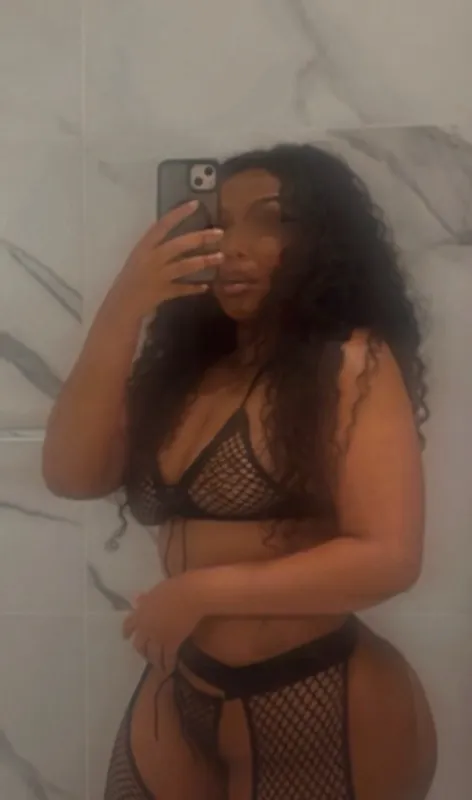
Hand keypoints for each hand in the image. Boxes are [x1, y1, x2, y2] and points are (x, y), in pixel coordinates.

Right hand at [110, 202, 223, 319]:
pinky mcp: (163, 292)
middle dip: (201, 238)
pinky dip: (195, 288)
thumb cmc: (130, 277)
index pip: (162, 225)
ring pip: (185, 266)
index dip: (179, 214)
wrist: (121, 303)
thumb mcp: (139, 257)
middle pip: (179, 244)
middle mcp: (152, 258)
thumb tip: (177, 234)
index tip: (195, 204)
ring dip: (204, 261)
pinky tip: (206, 286)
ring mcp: (159, 276)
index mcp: (144, 246)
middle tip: (220, 233)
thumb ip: (155, 246)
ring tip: (220, 257)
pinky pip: (183, 289)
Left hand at [122, 572, 204, 661]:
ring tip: (157, 665)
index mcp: (140, 613)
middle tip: (146, 654)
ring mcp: (158, 637)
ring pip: (152, 654)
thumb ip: (145, 599)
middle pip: (139, 645)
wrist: (190, 595)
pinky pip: (168, 657)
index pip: (128, 625)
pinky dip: (168, 664)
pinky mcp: (172, 643)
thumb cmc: (175, 587)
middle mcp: (146, 628)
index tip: (126, 637)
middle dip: (142, 651)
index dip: (127, 632)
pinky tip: (169, 669)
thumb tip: (136, 600)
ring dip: (154, 661)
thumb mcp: (156, 591)